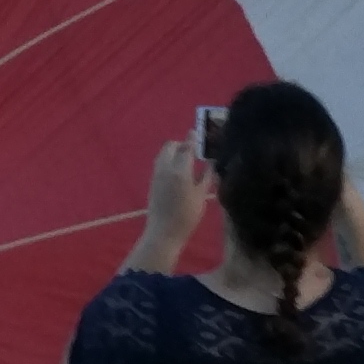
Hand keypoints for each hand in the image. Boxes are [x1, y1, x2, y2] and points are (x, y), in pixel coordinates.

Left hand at [130, 139, 212, 271]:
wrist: (163, 232)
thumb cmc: (187, 216)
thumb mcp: (201, 196)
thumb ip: (206, 176)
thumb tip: (211, 162)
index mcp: (180, 170)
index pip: (187, 148)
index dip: (193, 138)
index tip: (197, 131)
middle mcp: (165, 167)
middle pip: (171, 146)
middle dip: (181, 144)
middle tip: (193, 151)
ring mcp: (156, 173)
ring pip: (164, 153)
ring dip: (174, 151)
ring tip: (186, 160)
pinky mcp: (152, 180)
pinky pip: (160, 162)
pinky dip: (168, 160)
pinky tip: (178, 170)